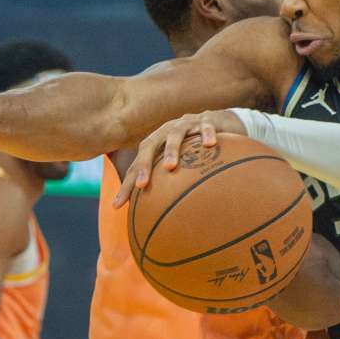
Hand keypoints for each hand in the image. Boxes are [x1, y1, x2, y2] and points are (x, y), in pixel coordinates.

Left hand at [114, 109, 247, 206]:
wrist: (222, 121)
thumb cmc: (199, 148)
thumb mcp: (184, 165)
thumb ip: (172, 186)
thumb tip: (162, 218)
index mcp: (158, 143)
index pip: (138, 164)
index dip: (126, 183)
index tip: (118, 205)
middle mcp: (168, 131)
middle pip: (150, 146)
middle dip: (143, 165)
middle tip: (140, 185)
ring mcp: (188, 124)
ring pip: (176, 134)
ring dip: (171, 149)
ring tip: (170, 167)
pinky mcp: (209, 120)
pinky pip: (207, 126)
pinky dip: (207, 134)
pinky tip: (210, 145)